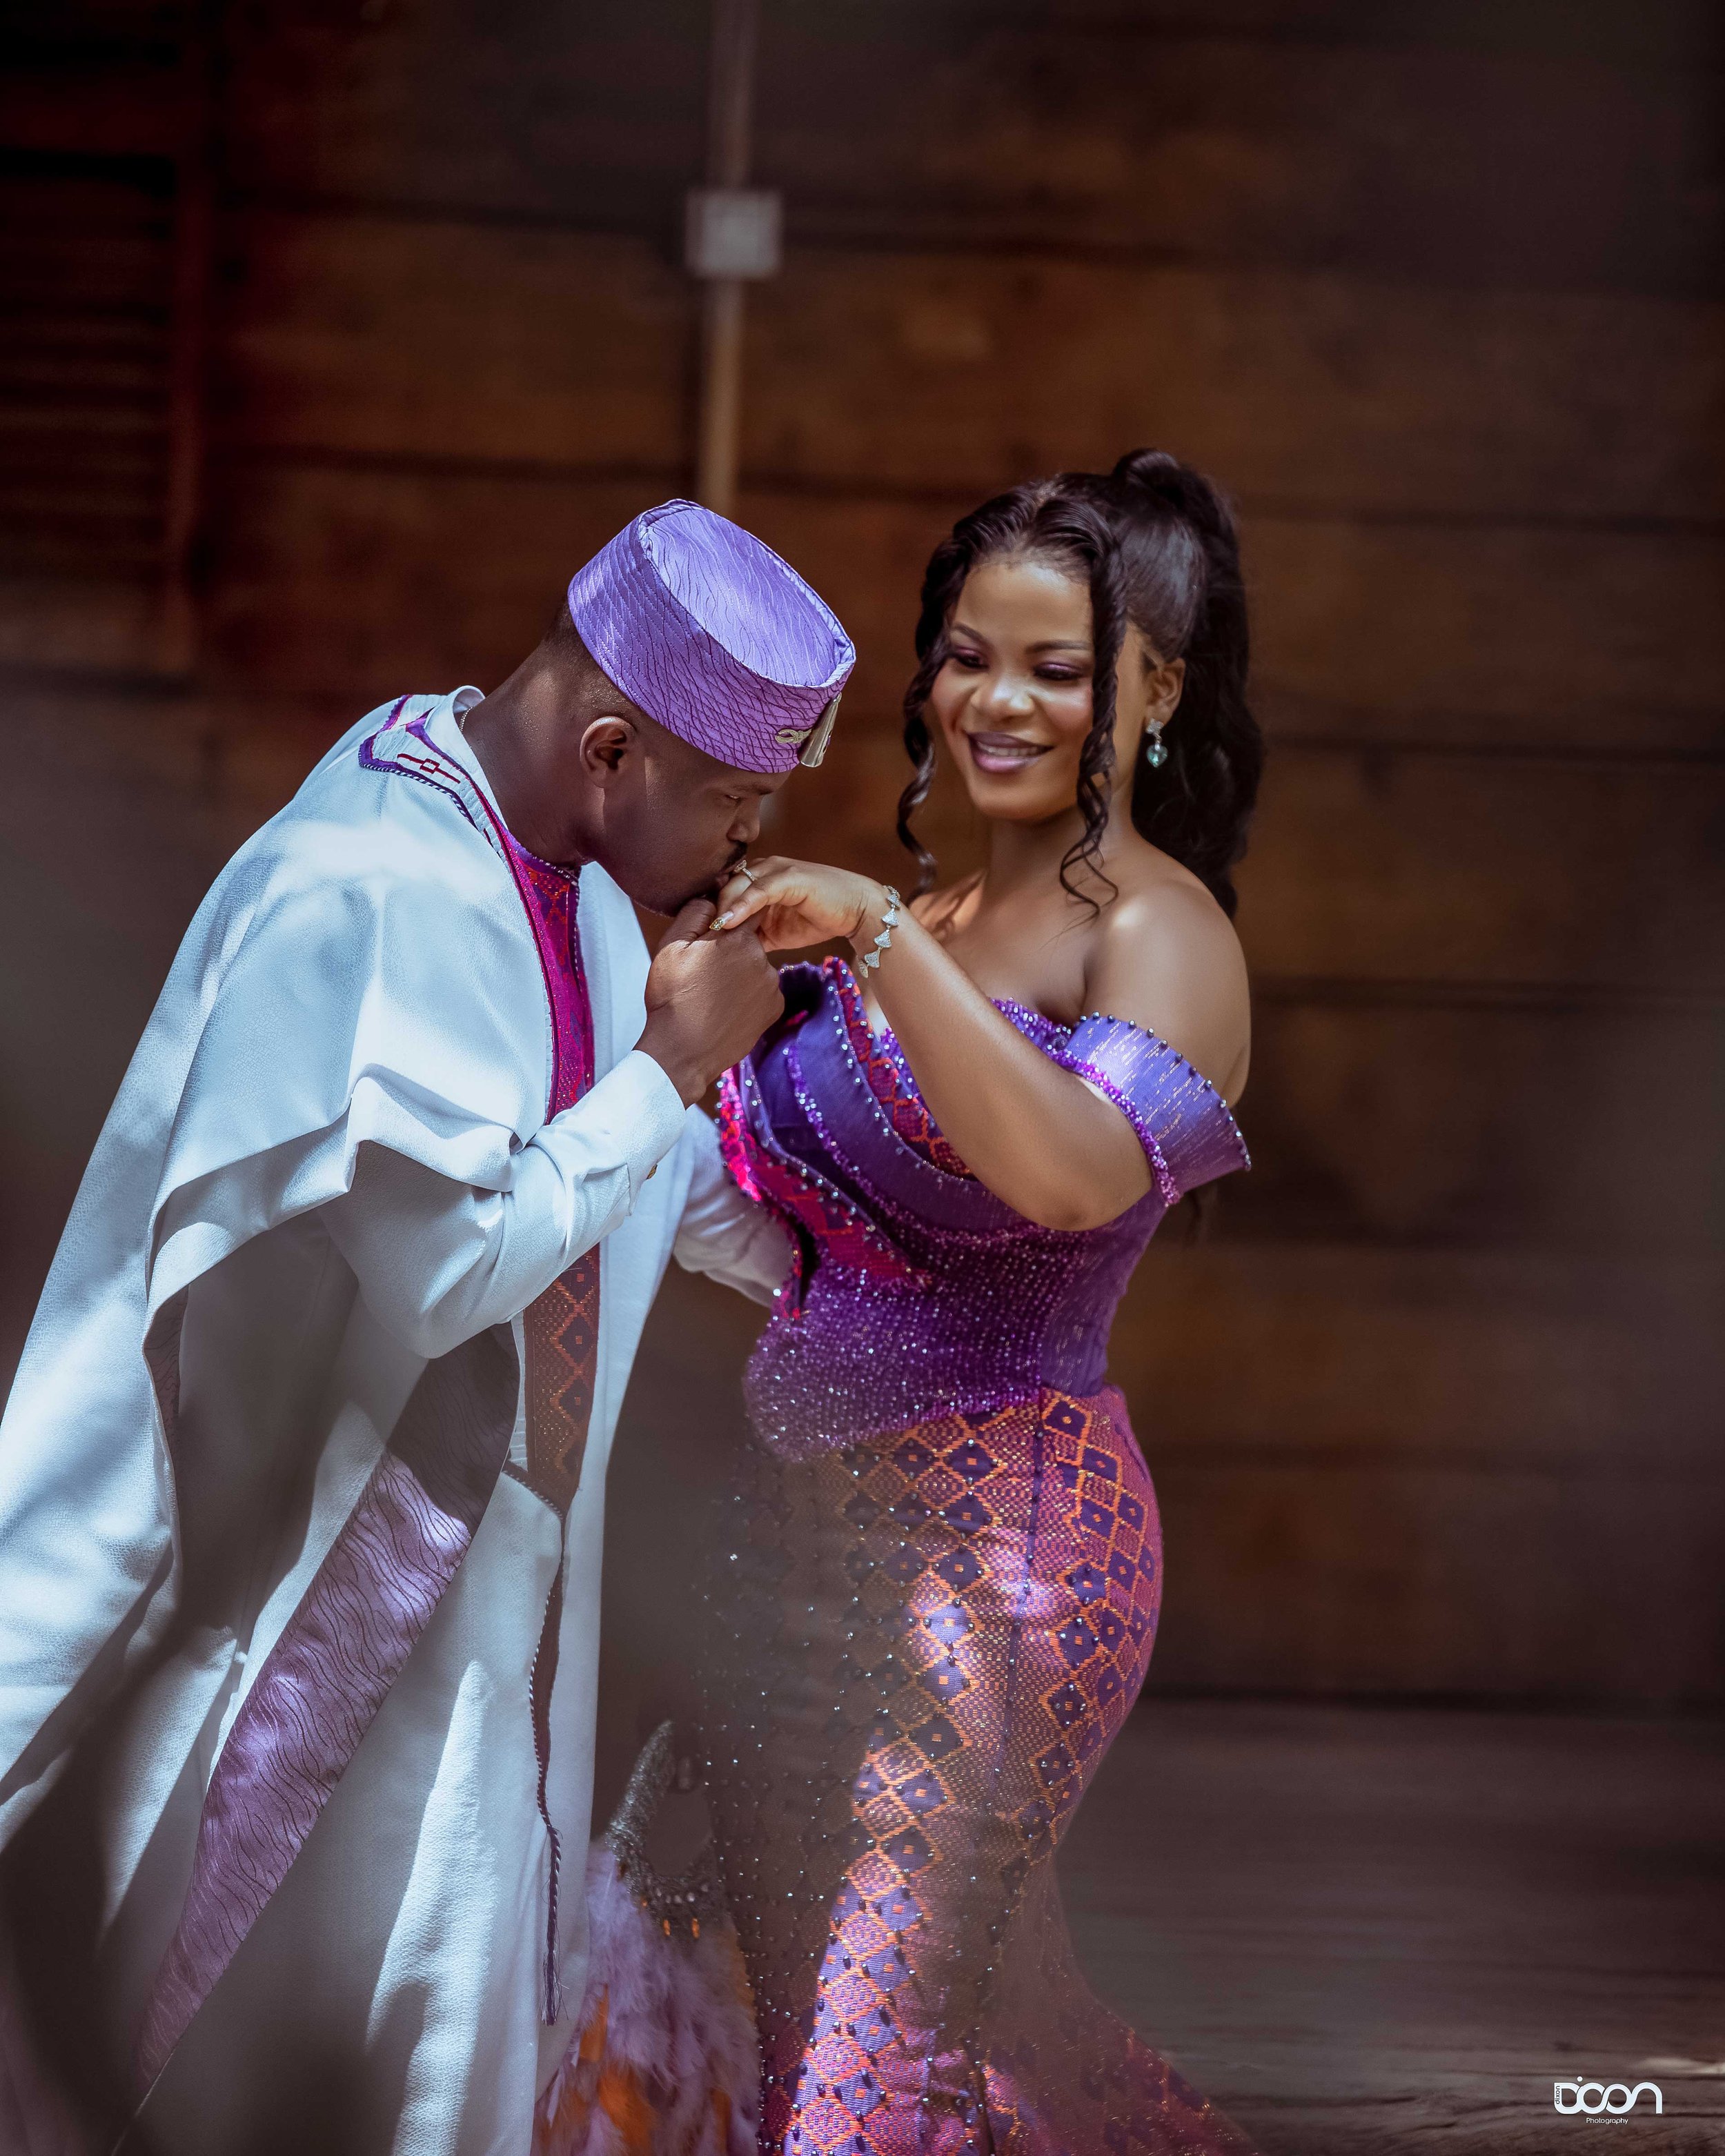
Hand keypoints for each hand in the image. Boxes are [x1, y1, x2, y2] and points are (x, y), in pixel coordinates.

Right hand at [636, 898, 783, 1104]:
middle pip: (748, 942)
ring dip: (740, 974)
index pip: (743, 912)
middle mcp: (763, 959)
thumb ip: (695, 913)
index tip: (712, 934)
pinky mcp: (775, 1008)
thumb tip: (713, 897)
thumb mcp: (672, 946)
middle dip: (730, 951)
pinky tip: (726, 1007)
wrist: (682, 1051)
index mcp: (737, 939)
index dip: (726, 920)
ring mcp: (772, 986)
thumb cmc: (672, 997)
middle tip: (704, 972)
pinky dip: (748, 996)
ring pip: (756, 967)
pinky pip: (762, 991)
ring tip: (712, 994)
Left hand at [711, 857, 883, 955]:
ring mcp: (778, 870)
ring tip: (709, 930)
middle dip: (709, 909)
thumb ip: (754, 934)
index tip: (693, 933)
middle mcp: (765, 868)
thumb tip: (727, 951)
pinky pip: (759, 890)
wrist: (858, 911)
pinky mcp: (790, 877)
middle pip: (725, 885)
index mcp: (759, 878)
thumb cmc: (819, 918)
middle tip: (695, 934)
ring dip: (722, 907)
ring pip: (738, 884)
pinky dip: (741, 906)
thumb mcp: (777, 931)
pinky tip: (728, 923)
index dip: (709, 910)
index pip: (725, 890)